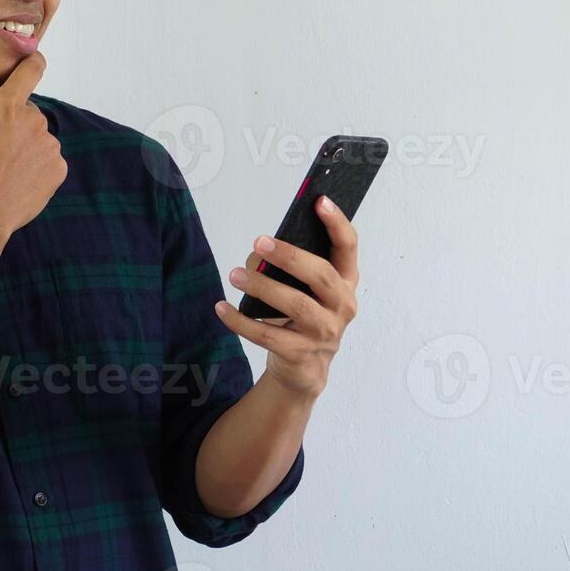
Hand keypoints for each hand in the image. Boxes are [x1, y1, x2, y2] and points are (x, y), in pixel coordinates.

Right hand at [0, 40, 66, 241]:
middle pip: (28, 110)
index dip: (32, 63)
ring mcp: (50, 146)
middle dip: (13, 120)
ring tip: (1, 166)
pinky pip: (48, 158)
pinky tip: (15, 179)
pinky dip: (35, 165)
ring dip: (24, 144)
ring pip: (37, 136)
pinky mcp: (58, 169)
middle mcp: (35, 121)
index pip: (32, 69)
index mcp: (9, 106)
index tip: (28, 66)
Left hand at [214, 195, 360, 399]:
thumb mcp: (304, 290)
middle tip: (259, 242)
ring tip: (235, 275)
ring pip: (296, 304)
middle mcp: (342, 306)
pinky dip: (241, 321)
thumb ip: (289, 269)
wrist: (303, 370)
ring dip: (262, 286)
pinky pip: (267, 335)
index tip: (319, 200)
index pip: (347, 247)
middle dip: (289, 256)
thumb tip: (260, 255)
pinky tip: (222, 308)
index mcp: (345, 282)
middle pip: (320, 275)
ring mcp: (324, 333)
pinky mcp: (301, 354)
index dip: (336, 223)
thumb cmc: (302, 317)